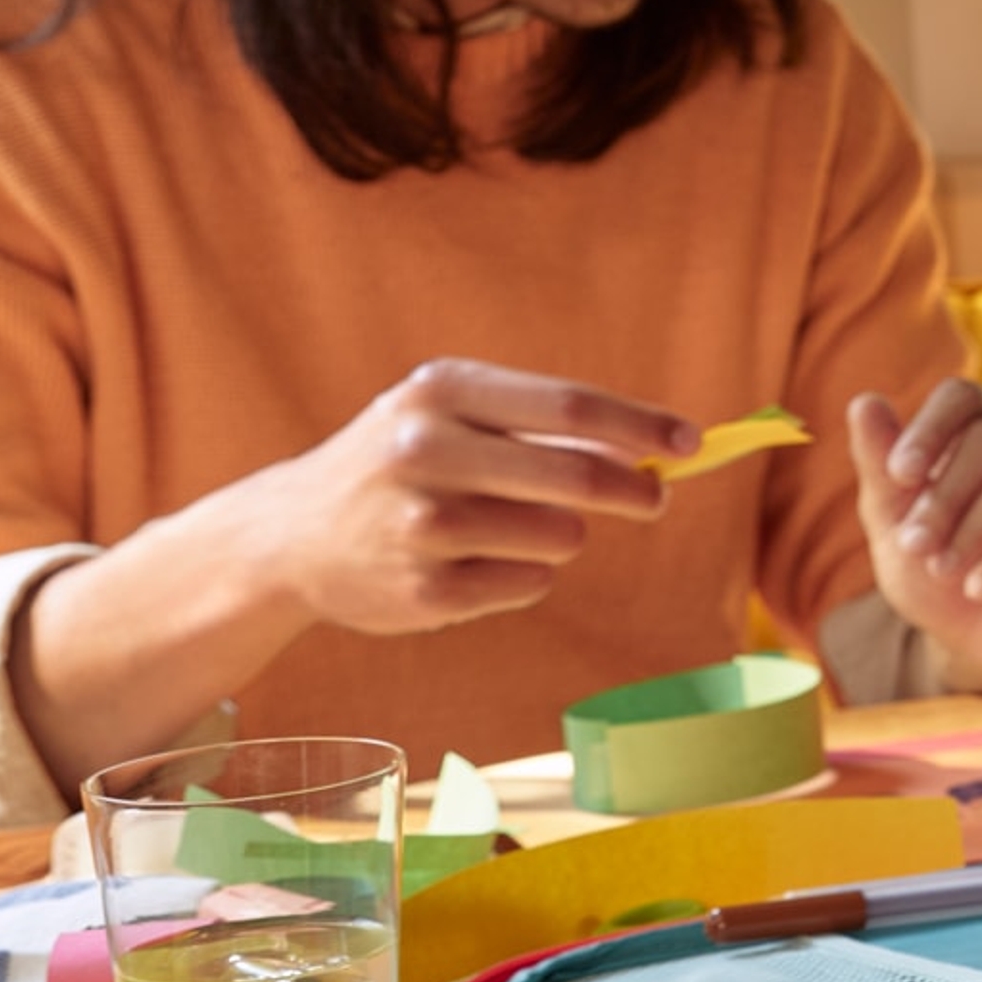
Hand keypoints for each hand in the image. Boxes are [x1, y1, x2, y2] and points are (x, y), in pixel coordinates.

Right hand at [13, 360, 693, 789]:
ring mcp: (422, 525)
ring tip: (511, 527)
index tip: (691, 443)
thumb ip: (541, 425)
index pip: (567, 406)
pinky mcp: (423, 590)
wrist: (290, 536)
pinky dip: (522, 576)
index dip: (639, 426)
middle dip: (631, 490)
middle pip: (575, 476)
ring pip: (559, 537)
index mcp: (440, 391)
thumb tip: (658, 447)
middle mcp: (425, 451)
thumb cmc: (399, 461)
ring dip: (560, 536)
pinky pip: (528, 585)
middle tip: (653, 498)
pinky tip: (473, 564)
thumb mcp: (448, 414)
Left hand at [851, 379, 981, 689]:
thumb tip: (863, 403)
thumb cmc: (933, 570)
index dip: (931, 429)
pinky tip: (979, 587)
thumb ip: (879, 466)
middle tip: (913, 544)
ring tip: (943, 568)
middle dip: (947, 492)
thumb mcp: (893, 524)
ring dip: (980, 521)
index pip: (964, 396)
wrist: (974, 641)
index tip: (899, 475)